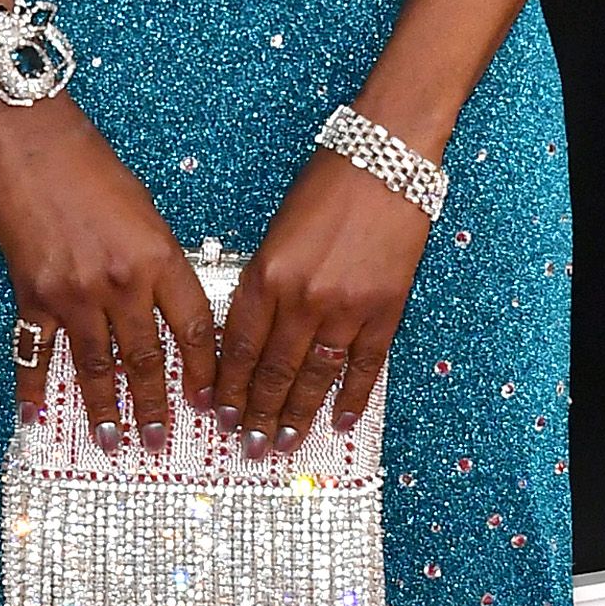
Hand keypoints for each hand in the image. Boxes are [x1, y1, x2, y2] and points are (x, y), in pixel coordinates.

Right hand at [0, 96, 220, 449]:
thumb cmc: (94, 168)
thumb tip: (167, 314)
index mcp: (160, 259)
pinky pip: (34, 352)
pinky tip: (36, 415)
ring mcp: (74, 293)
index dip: (203, 372)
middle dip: (155, 406)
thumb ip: (159, 265)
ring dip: (105, 409)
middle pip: (145, 359)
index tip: (209, 403)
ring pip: (95, 366)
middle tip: (161, 441)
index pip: (193, 330)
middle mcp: (121, 284)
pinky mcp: (32, 294)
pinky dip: (33, 387)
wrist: (33, 143)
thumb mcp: (147, 214)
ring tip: (112, 441)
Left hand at [212, 146, 430, 457]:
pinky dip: (352, 396)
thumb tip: (252, 336)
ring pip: (316, 376)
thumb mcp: (277, 232)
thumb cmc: (326, 186)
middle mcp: (301, 298)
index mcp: (266, 275)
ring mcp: (346, 308)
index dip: (227, 387)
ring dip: (298, 414)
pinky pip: (364, 365)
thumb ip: (264, 284)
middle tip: (248, 446)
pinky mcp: (385, 309)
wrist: (386, 160)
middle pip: (272, 371)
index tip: (218, 415)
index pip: (237, 347)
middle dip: (256, 414)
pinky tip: (341, 421)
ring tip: (284, 442)